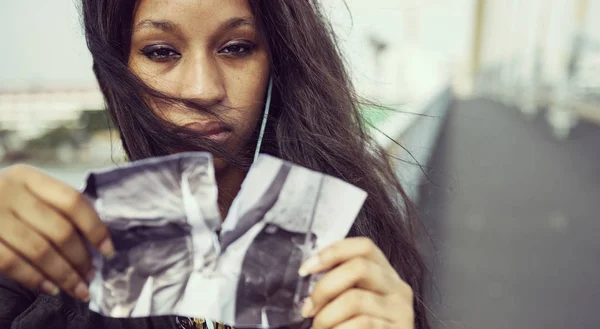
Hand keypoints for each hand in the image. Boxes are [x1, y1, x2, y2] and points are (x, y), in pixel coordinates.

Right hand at [0, 164, 113, 300]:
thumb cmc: (0, 203)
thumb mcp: (24, 193)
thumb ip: (54, 207)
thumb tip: (96, 241)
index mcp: (28, 177)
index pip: (73, 202)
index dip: (95, 229)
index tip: (108, 251)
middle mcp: (9, 192)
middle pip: (60, 230)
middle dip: (81, 258)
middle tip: (91, 276)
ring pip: (39, 250)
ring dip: (64, 274)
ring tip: (78, 289)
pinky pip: (11, 263)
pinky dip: (34, 279)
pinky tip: (50, 288)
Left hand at [298, 237, 413, 328]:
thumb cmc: (358, 328)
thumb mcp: (352, 302)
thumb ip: (340, 285)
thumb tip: (308, 272)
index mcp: (384, 274)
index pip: (364, 247)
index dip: (333, 252)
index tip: (306, 269)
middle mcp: (397, 288)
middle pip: (359, 267)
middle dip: (325, 287)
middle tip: (308, 308)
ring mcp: (401, 310)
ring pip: (355, 299)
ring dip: (327, 316)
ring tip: (318, 328)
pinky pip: (362, 323)